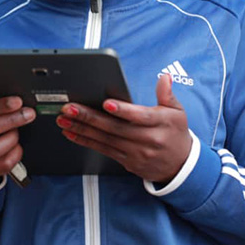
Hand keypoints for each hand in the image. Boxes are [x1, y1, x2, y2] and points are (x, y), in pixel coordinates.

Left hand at [56, 73, 191, 183]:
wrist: (180, 166)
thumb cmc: (176, 134)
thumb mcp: (178, 112)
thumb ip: (167, 94)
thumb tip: (164, 77)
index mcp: (160, 123)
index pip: (140, 116)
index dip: (123, 110)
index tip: (107, 103)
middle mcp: (147, 139)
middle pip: (116, 128)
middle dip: (90, 117)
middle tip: (71, 108)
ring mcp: (135, 152)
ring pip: (105, 140)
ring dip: (82, 129)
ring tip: (64, 119)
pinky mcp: (127, 161)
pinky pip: (103, 150)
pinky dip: (86, 141)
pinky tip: (72, 133)